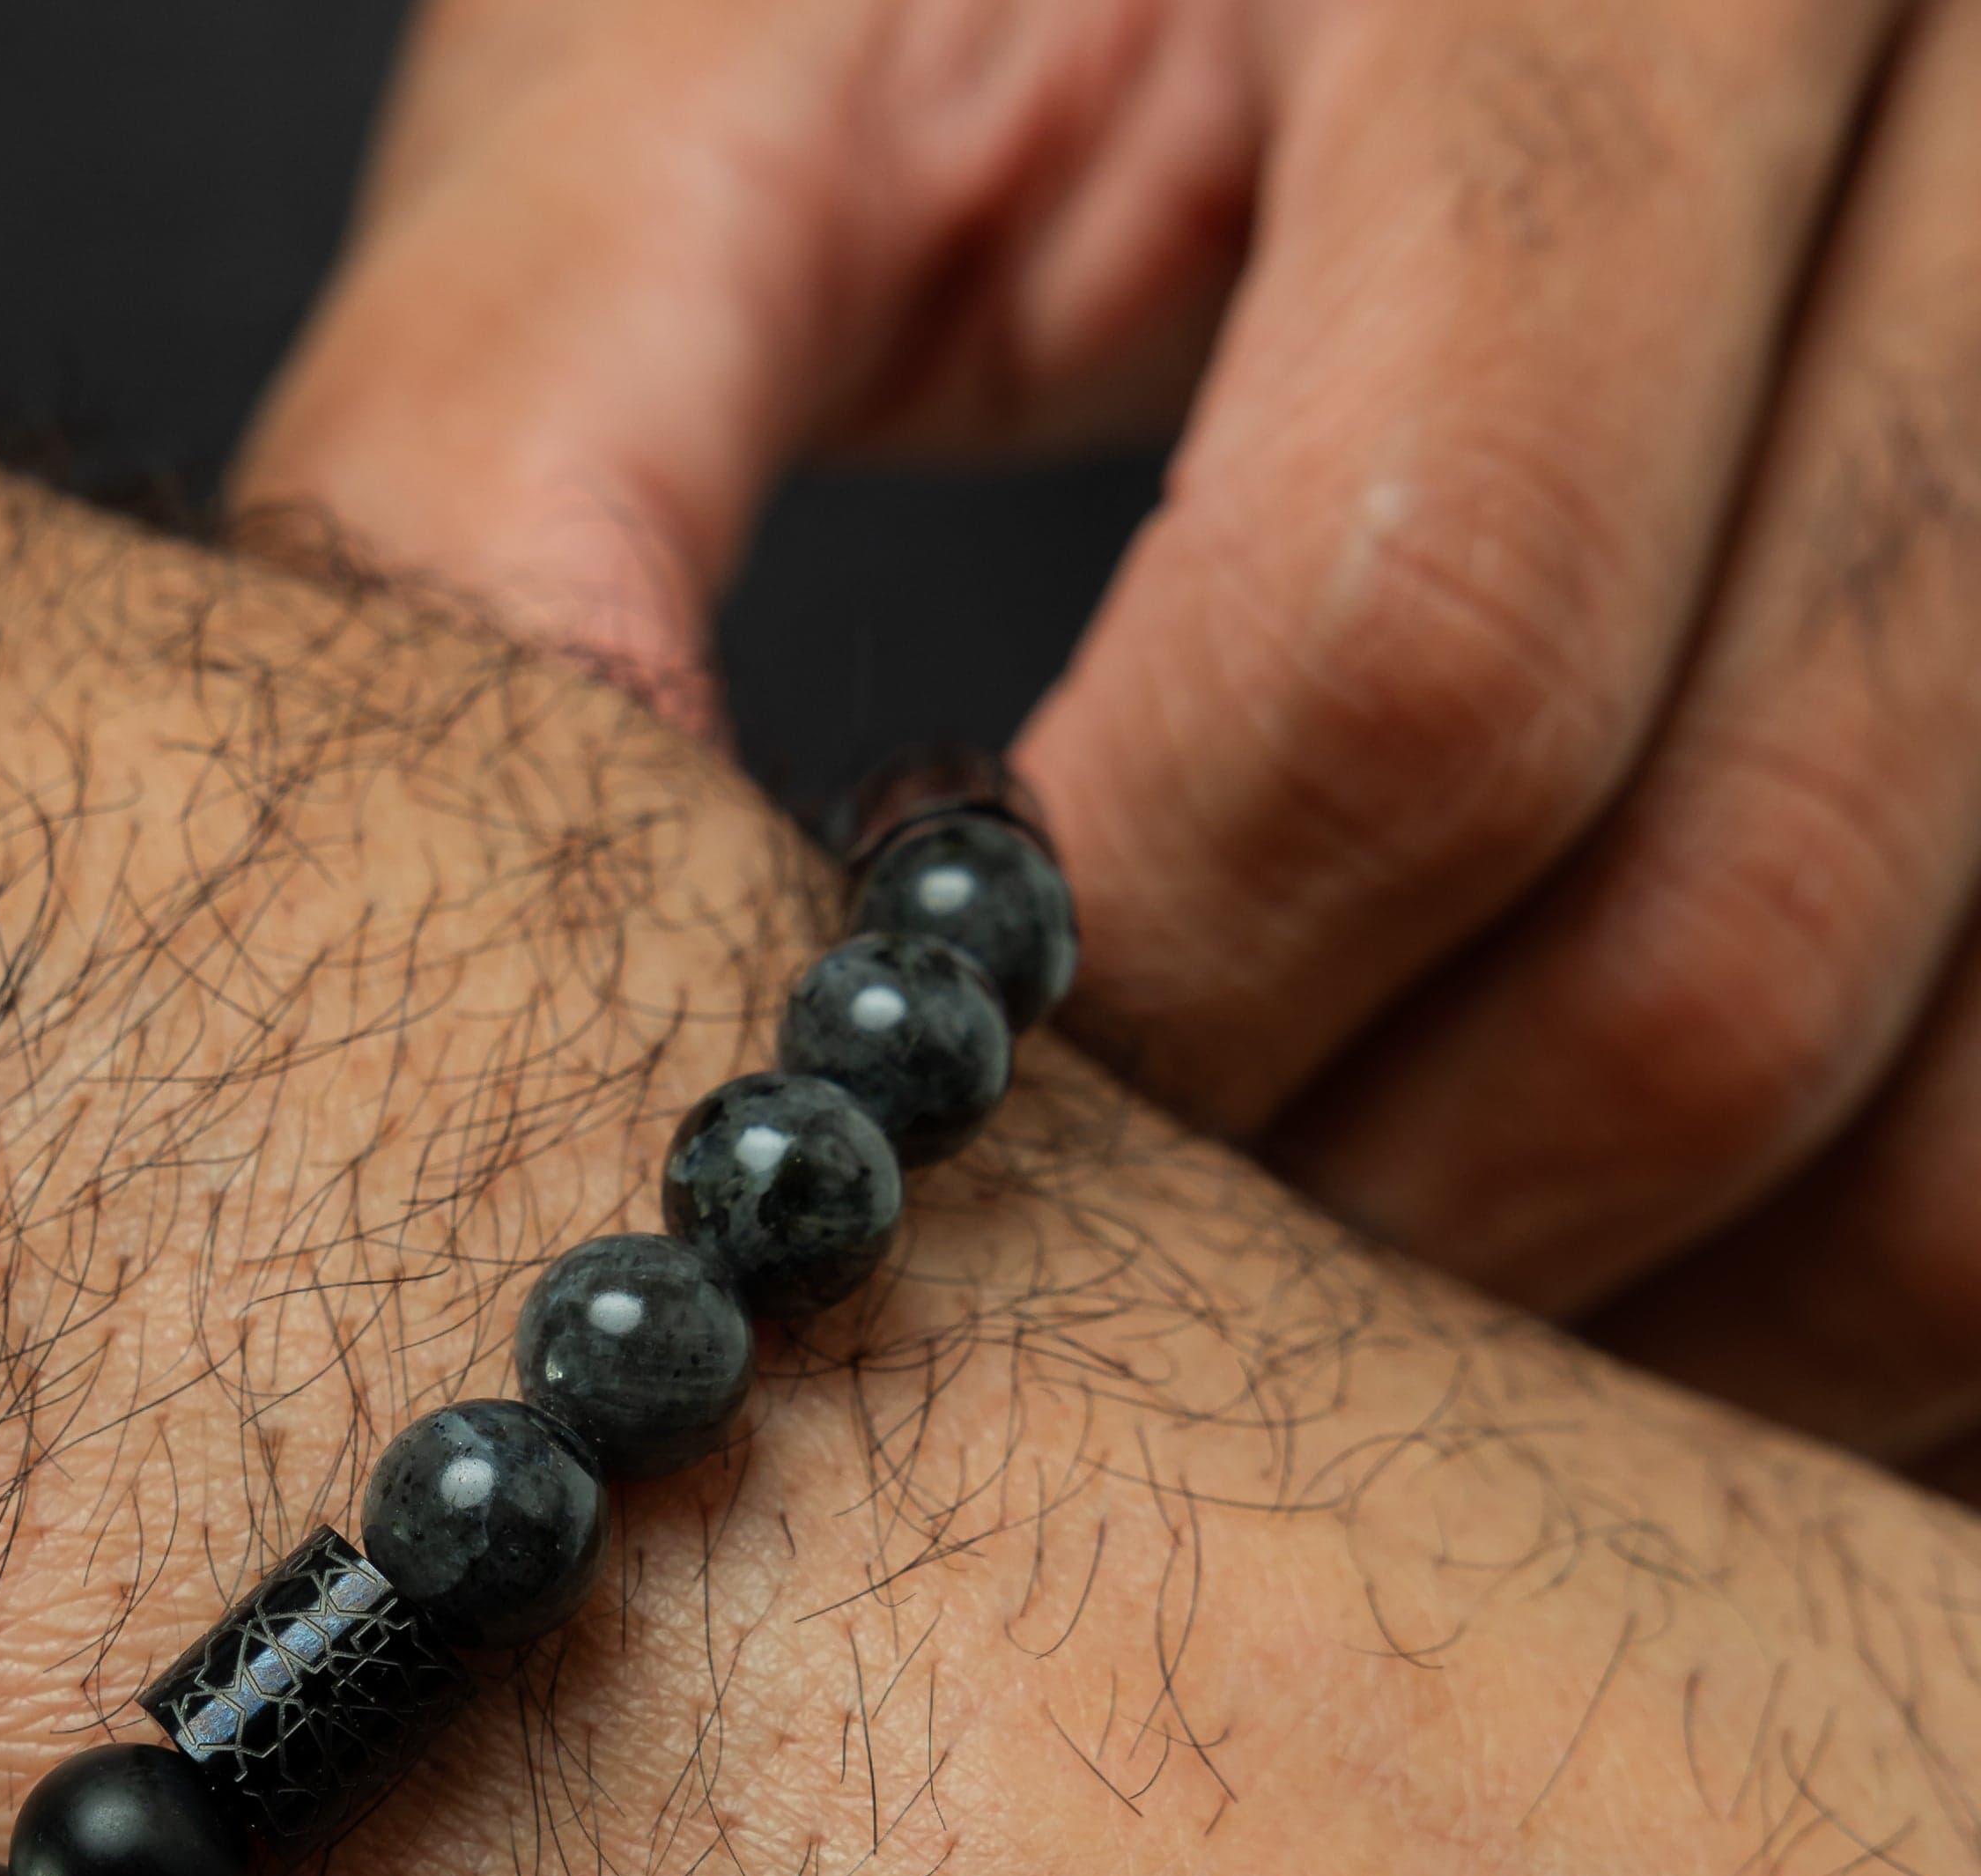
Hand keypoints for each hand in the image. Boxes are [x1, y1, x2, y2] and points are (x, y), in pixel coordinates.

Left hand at [237, 0, 1980, 1471]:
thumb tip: (457, 933)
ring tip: (1295, 1290)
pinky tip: (1545, 1276)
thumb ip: (528, 437)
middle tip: (1077, 1251)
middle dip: (1324, 1219)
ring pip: (1954, 1134)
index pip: (1422, 645)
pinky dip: (1798, 1319)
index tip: (904, 1098)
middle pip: (1709, 931)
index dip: (1127, 999)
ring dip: (1574, 1337)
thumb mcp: (717, 72)